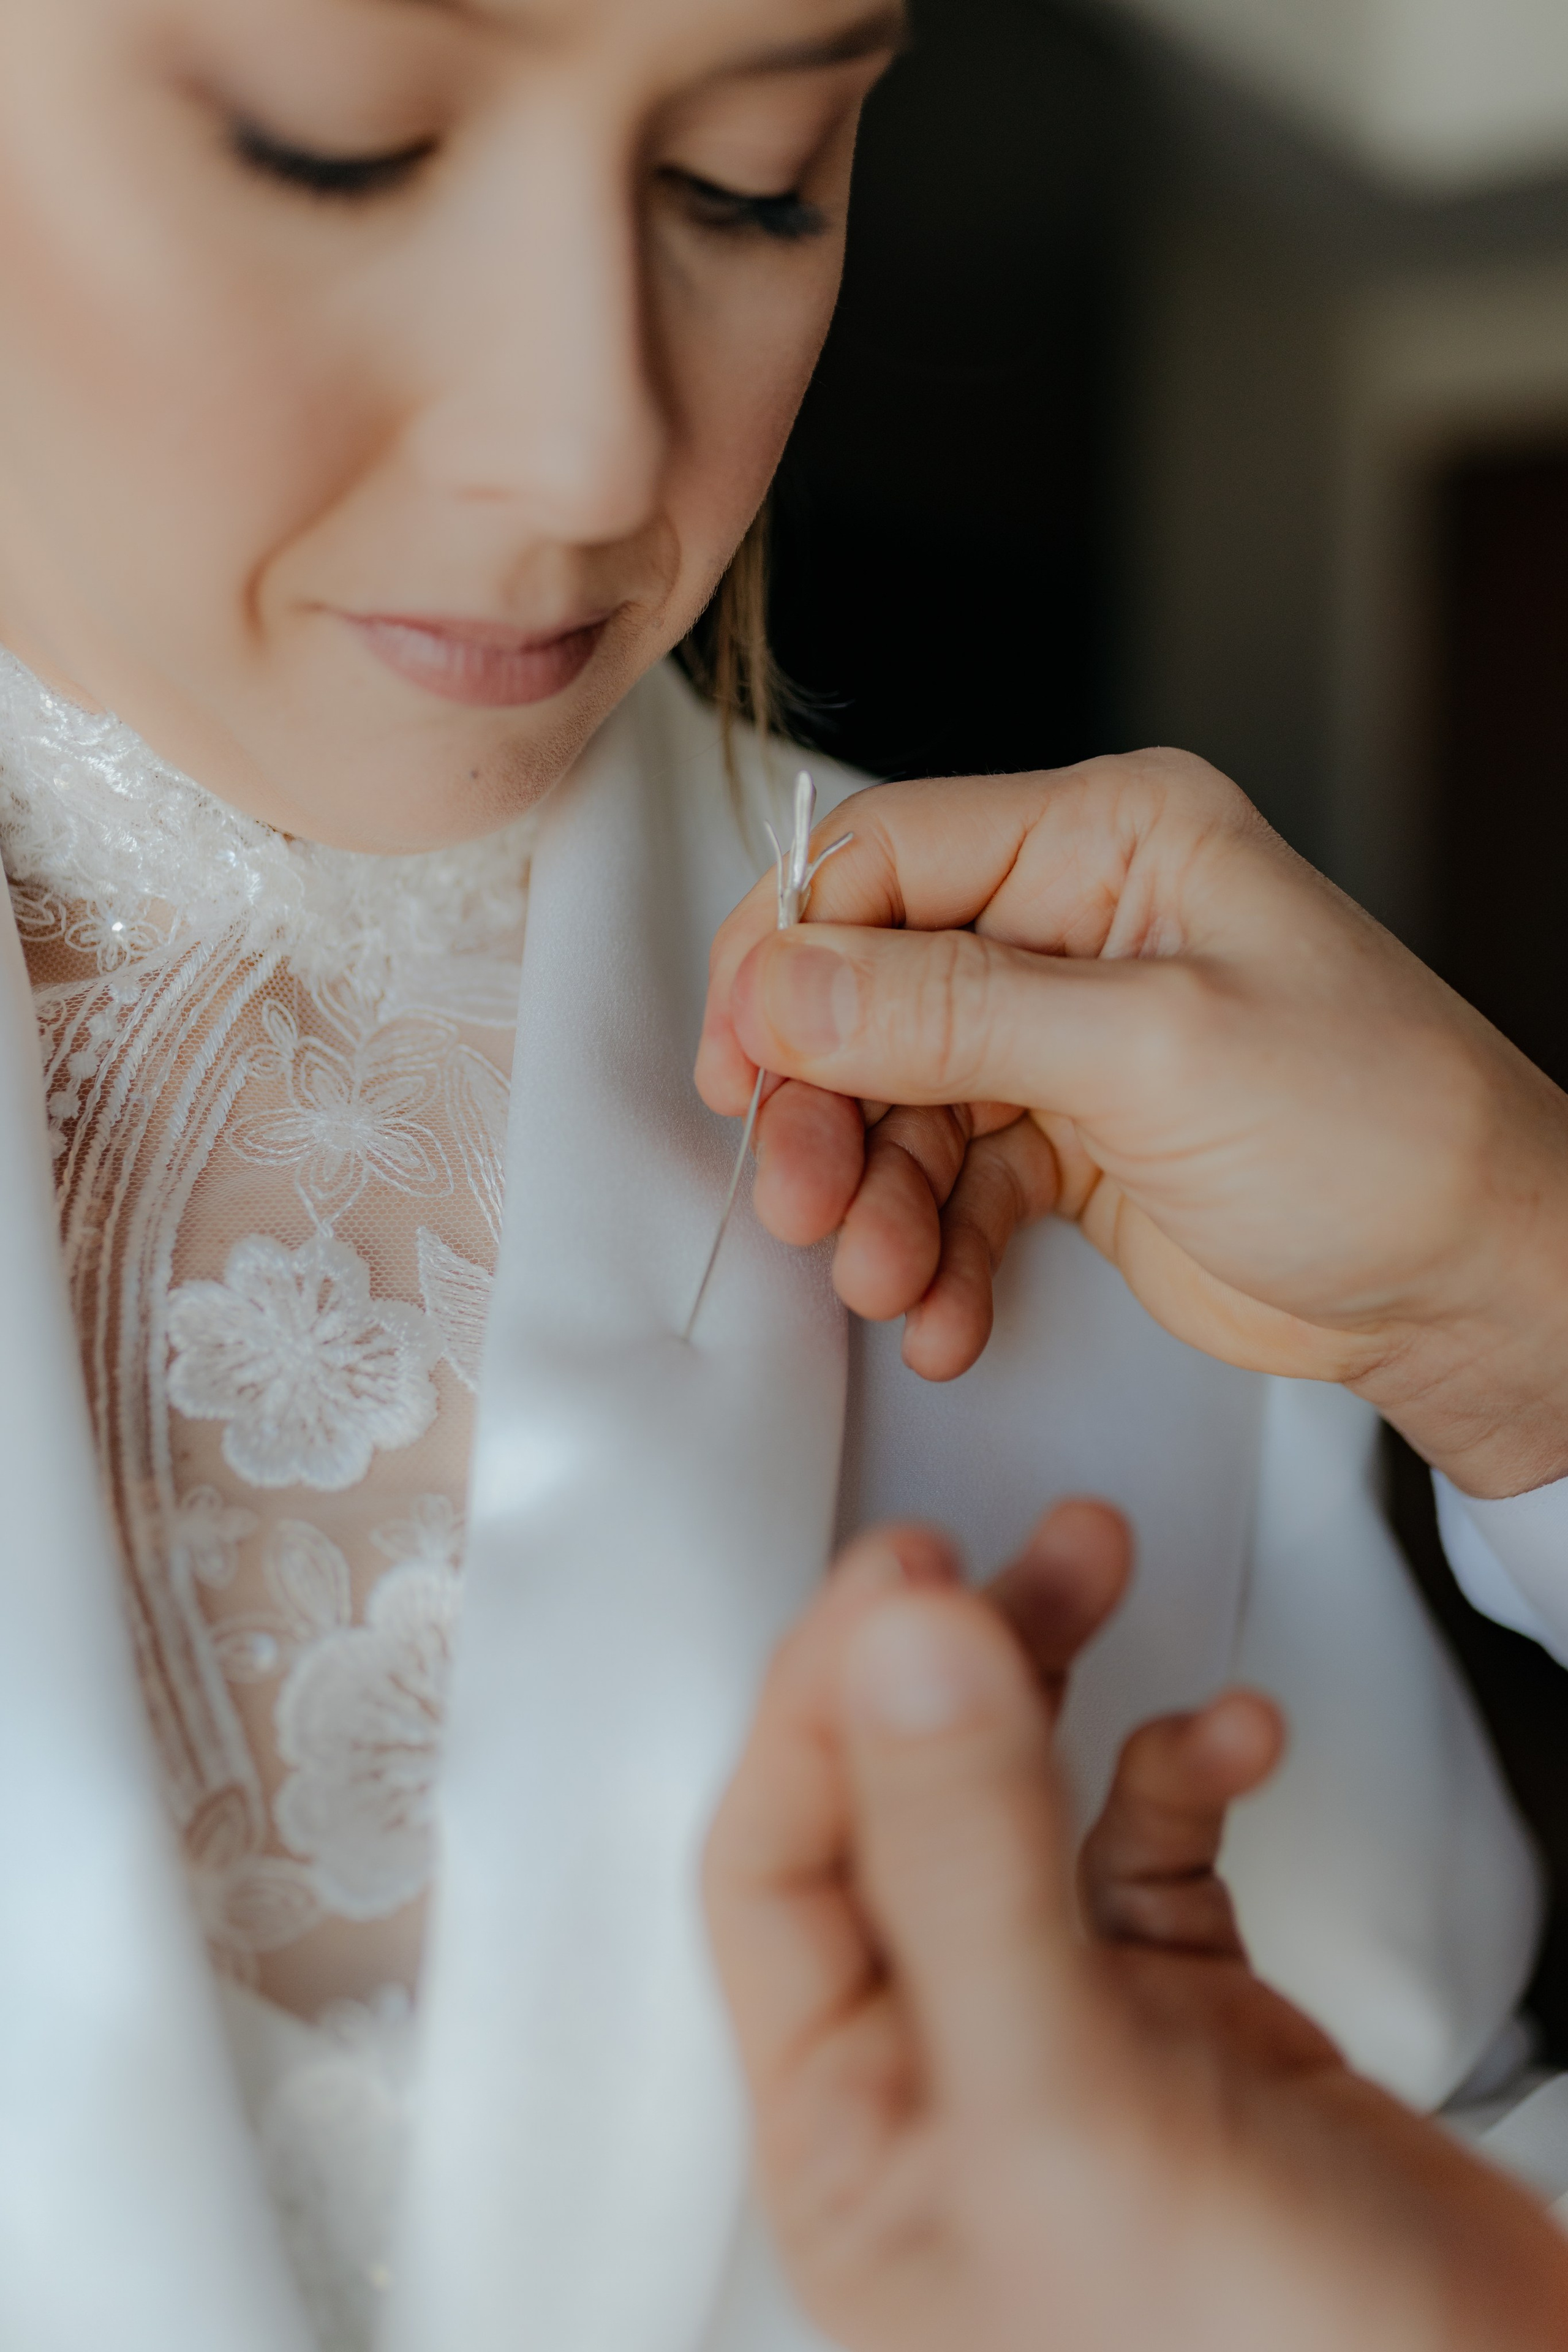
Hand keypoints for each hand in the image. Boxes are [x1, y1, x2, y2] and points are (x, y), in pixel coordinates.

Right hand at [695, 754, 1567, 1496]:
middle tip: (804, 1204)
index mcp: (1108, 840)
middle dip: (828, 1109)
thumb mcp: (1153, 1052)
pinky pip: (954, 1189)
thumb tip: (782, 984)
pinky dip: (935, 1257)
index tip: (744, 1067)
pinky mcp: (1073, 1143)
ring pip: (898, 1106)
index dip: (789, 960)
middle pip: (871, 995)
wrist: (1476, 1286)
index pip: (884, 861)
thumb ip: (950, 1015)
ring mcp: (1070, 1040)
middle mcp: (1076, 926)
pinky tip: (945, 1315)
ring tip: (889, 1283)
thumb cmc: (1379, 1133)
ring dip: (876, 1204)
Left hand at [705, 1517, 1567, 2351]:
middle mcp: (939, 2083)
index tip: (898, 1576)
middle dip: (944, 1662)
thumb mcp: (1065, 2096)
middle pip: (891, 1813)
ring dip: (1053, 1681)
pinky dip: (1182, 1771)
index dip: (819, 1702)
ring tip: (1096, 1561)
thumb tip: (890, 1642)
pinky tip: (1231, 1734)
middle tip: (997, 1550)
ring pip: (1016, 1809)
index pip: (773, 1865)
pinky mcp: (1188, 2027)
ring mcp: (1067, 2047)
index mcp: (850, 2136)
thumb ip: (964, 1859)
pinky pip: (1149, 1851)